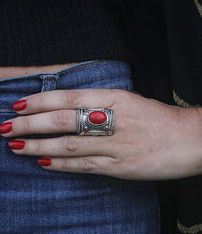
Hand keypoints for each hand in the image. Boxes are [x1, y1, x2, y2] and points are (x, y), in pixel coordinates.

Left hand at [1, 89, 201, 179]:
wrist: (189, 139)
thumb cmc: (159, 117)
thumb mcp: (130, 101)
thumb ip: (102, 104)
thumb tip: (71, 108)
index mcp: (116, 98)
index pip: (69, 98)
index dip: (41, 101)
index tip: (19, 105)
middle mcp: (113, 121)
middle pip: (64, 121)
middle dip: (31, 123)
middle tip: (7, 126)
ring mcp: (117, 146)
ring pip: (70, 145)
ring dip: (40, 145)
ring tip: (16, 146)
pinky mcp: (122, 167)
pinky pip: (85, 165)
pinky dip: (62, 164)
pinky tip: (43, 162)